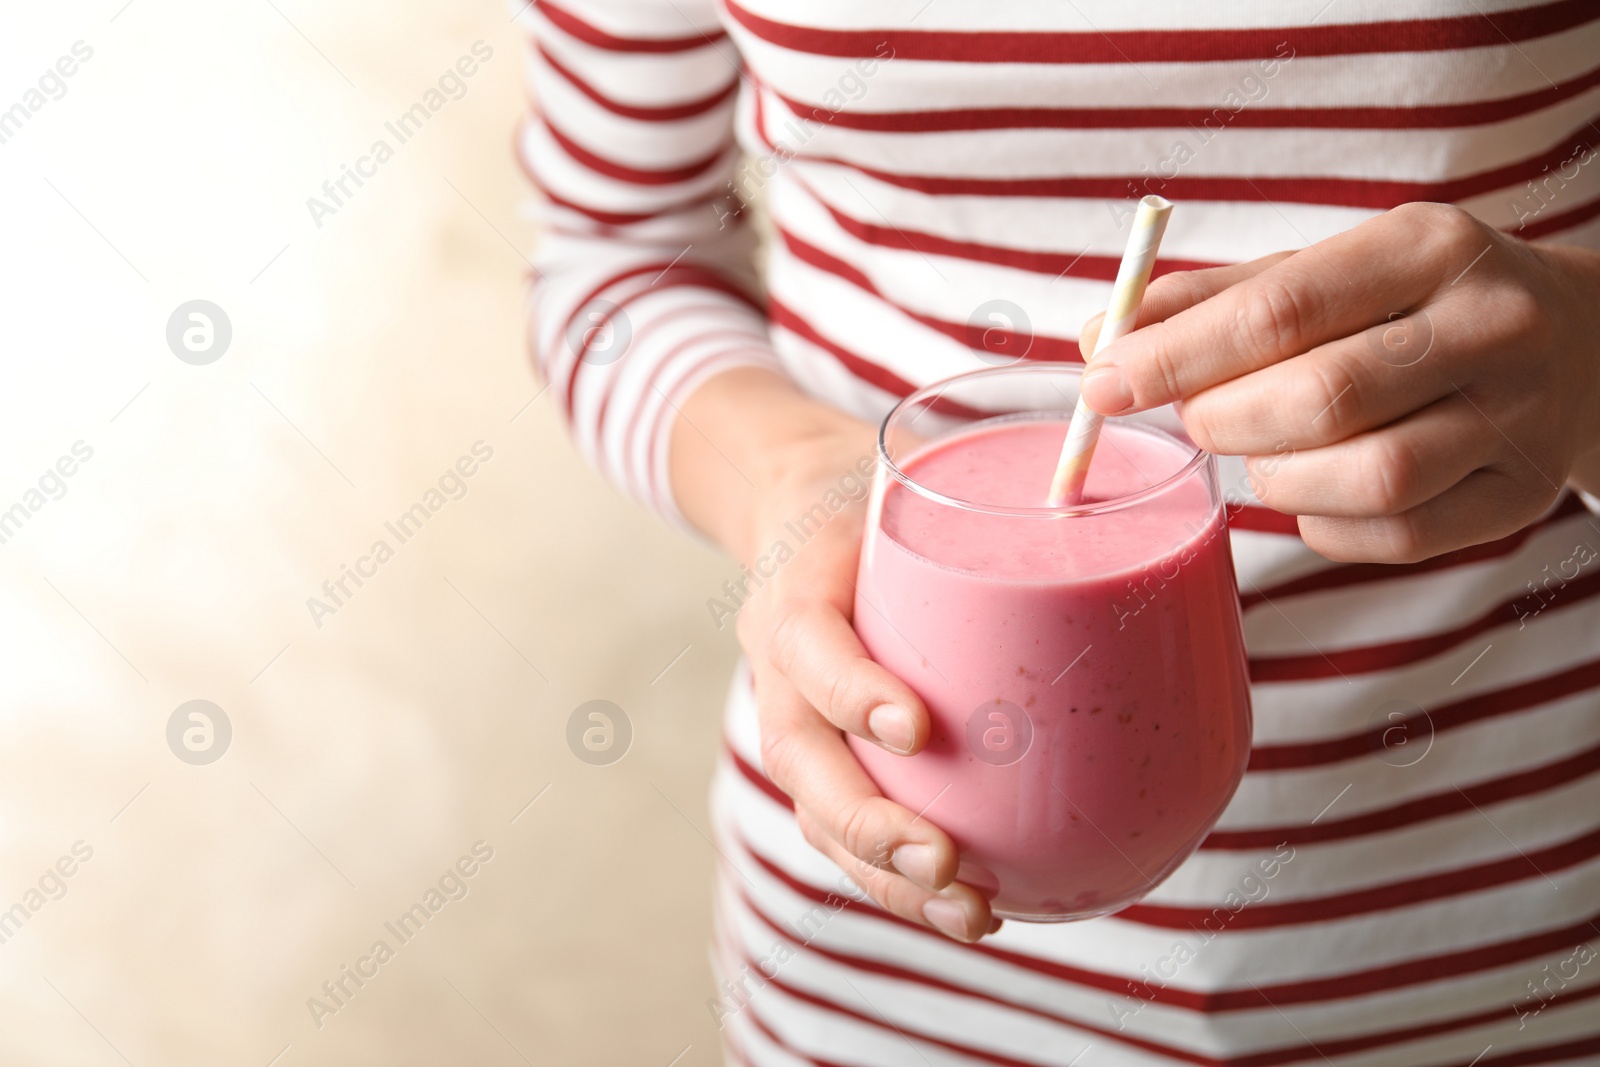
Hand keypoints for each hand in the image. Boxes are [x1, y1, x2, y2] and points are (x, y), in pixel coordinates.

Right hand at [673, 369, 997, 941]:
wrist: (798, 505)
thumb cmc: (875, 498)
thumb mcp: (915, 476)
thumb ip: (995, 506)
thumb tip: (1148, 533)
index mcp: (799, 589)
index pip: (809, 643)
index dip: (852, 691)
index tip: (915, 728)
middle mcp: (785, 668)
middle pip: (803, 760)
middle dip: (867, 825)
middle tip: (943, 862)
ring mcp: (801, 718)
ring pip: (821, 814)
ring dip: (889, 877)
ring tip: (971, 916)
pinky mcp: (829, 753)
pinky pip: (852, 824)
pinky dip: (903, 879)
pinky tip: (977, 907)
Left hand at [1078, 202, 1599, 562]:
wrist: (1572, 346)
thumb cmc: (1406, 306)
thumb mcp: (1323, 272)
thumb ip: (1211, 301)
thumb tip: (1099, 336)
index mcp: (1428, 246)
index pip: (1281, 308)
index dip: (1177, 354)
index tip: (1104, 382)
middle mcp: (1490, 325)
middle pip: (1324, 398)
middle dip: (1225, 420)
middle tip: (1195, 421)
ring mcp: (1518, 417)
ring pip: (1368, 478)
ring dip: (1278, 478)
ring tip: (1265, 451)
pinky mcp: (1519, 497)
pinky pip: (1394, 537)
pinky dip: (1323, 524)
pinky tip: (1315, 491)